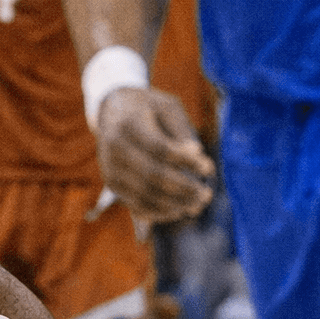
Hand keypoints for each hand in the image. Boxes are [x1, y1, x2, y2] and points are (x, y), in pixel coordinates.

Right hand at [94, 87, 214, 223]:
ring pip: (145, 194)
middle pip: (152, 175)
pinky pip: (136, 205)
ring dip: (175, 204)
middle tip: (207, 194)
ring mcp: (110, 168)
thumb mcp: (166, 107)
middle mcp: (114, 148)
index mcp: (128, 124)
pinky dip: (160, 212)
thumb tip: (196, 155)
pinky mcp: (111, 184)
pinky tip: (179, 209)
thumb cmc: (147, 108)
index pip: (160, 149)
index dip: (186, 161)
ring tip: (197, 204)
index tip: (209, 167)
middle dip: (184, 188)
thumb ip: (181, 129)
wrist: (112, 111)